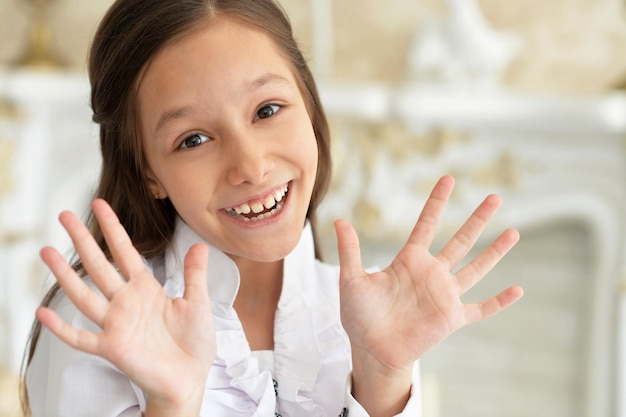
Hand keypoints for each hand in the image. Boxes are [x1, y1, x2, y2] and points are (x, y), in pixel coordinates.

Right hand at [37, 199, 215, 414]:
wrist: (191, 378)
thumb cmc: (194, 343)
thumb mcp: (198, 303)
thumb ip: (194, 275)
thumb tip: (199, 245)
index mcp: (146, 289)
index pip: (125, 252)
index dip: (112, 228)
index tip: (99, 205)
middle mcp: (127, 302)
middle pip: (99, 265)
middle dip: (83, 240)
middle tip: (64, 215)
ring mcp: (116, 324)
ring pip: (84, 295)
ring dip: (65, 275)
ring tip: (46, 252)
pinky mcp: (112, 348)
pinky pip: (82, 338)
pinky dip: (62, 328)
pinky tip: (43, 313)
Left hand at [335, 175, 522, 414]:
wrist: (371, 350)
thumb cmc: (359, 316)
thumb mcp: (351, 281)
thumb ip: (350, 251)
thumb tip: (339, 220)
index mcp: (409, 261)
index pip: (426, 224)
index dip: (436, 202)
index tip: (447, 179)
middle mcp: (431, 274)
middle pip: (460, 240)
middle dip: (477, 219)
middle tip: (495, 197)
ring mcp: (444, 296)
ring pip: (475, 268)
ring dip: (494, 252)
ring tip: (513, 232)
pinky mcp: (452, 318)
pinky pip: (480, 308)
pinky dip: (499, 302)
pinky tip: (518, 290)